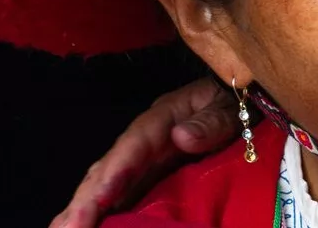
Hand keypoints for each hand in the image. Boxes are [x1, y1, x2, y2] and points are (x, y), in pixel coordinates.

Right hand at [49, 77, 238, 227]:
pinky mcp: (147, 175)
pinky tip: (87, 226)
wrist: (233, 102)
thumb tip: (181, 137)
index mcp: (159, 121)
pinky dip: (101, 211)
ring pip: (105, 184)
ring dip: (83, 208)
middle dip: (86, 200)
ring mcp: (141, 160)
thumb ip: (209, 123)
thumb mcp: (226, 109)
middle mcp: (141, 142)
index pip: (131, 148)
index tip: (100, 199)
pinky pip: (120, 195)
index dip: (114, 174)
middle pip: (107, 170)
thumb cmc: (229, 104)